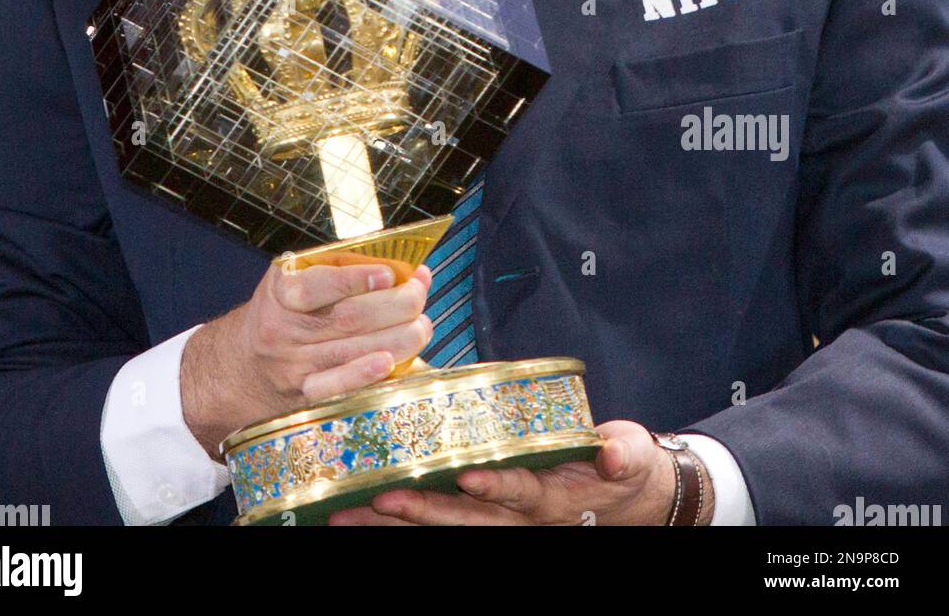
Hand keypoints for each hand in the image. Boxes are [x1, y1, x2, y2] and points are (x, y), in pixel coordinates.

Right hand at [180, 259, 432, 458]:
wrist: (240, 365)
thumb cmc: (283, 311)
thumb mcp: (295, 278)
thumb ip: (340, 268)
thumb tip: (403, 267)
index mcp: (281, 291)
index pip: (317, 285)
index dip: (356, 279)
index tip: (390, 274)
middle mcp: (284, 330)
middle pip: (348, 319)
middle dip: (396, 306)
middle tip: (420, 294)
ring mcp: (295, 367)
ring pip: (354, 352)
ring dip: (399, 338)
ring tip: (423, 324)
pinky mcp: (306, 396)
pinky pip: (340, 388)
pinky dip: (369, 375)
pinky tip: (394, 363)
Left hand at [328, 419, 713, 525]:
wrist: (622, 496)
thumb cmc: (619, 467)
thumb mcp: (630, 455)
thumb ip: (621, 453)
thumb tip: (612, 454)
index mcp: (552, 497)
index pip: (521, 492)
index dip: (497, 487)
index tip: (470, 476)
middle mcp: (519, 519)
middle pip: (465, 520)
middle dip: (423, 510)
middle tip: (383, 497)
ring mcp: (498, 521)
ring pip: (440, 526)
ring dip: (395, 522)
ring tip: (349, 513)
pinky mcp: (480, 516)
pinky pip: (435, 524)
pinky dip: (396, 523)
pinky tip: (358, 514)